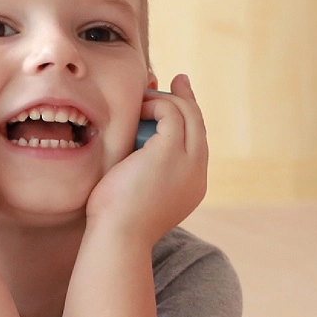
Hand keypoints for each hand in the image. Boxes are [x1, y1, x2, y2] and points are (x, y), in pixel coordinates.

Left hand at [85, 74, 207, 245]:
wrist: (118, 237)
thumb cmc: (117, 221)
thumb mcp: (137, 191)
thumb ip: (144, 168)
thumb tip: (136, 145)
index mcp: (192, 186)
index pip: (196, 145)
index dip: (186, 121)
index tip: (171, 103)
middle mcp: (198, 174)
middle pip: (199, 126)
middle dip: (188, 100)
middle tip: (176, 80)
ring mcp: (189, 162)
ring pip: (188, 115)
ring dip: (165, 100)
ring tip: (143, 98)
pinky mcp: (171, 152)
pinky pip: (170, 112)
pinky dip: (154, 103)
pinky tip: (137, 107)